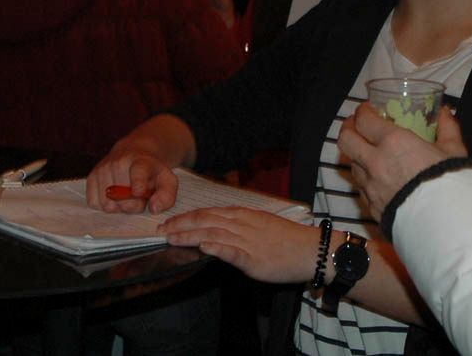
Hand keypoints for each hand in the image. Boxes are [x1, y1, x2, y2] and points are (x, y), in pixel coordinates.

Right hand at [86, 139, 181, 214]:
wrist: (134, 153)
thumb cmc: (151, 171)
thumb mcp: (167, 180)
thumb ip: (166, 195)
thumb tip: (154, 208)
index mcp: (141, 161)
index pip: (138, 172)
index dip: (137, 183)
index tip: (138, 191)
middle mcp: (119, 162)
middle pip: (122, 198)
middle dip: (132, 205)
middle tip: (139, 198)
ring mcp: (103, 169)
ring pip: (107, 204)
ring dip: (118, 206)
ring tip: (126, 196)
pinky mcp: (91, 177)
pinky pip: (94, 203)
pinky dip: (104, 204)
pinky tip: (113, 196)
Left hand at [160, 207, 315, 282]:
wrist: (310, 249)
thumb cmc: (286, 239)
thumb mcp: (259, 225)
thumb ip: (236, 226)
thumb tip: (215, 230)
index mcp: (243, 215)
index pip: (208, 213)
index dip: (186, 217)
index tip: (168, 222)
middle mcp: (242, 224)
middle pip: (206, 221)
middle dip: (181, 225)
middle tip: (160, 231)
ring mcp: (247, 241)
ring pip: (214, 234)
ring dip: (190, 236)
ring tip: (172, 238)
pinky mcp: (254, 259)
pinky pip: (233, 252)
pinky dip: (218, 248)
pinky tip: (204, 247)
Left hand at [338, 103, 460, 218]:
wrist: (446, 224)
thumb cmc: (450, 183)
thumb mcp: (454, 151)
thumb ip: (447, 128)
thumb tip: (445, 112)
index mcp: (393, 142)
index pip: (364, 120)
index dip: (362, 111)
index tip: (367, 109)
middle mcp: (375, 163)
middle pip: (346, 140)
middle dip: (348, 129)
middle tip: (356, 125)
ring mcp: (371, 187)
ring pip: (352, 166)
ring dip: (356, 156)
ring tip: (367, 153)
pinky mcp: (372, 209)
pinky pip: (361, 190)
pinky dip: (365, 180)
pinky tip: (376, 180)